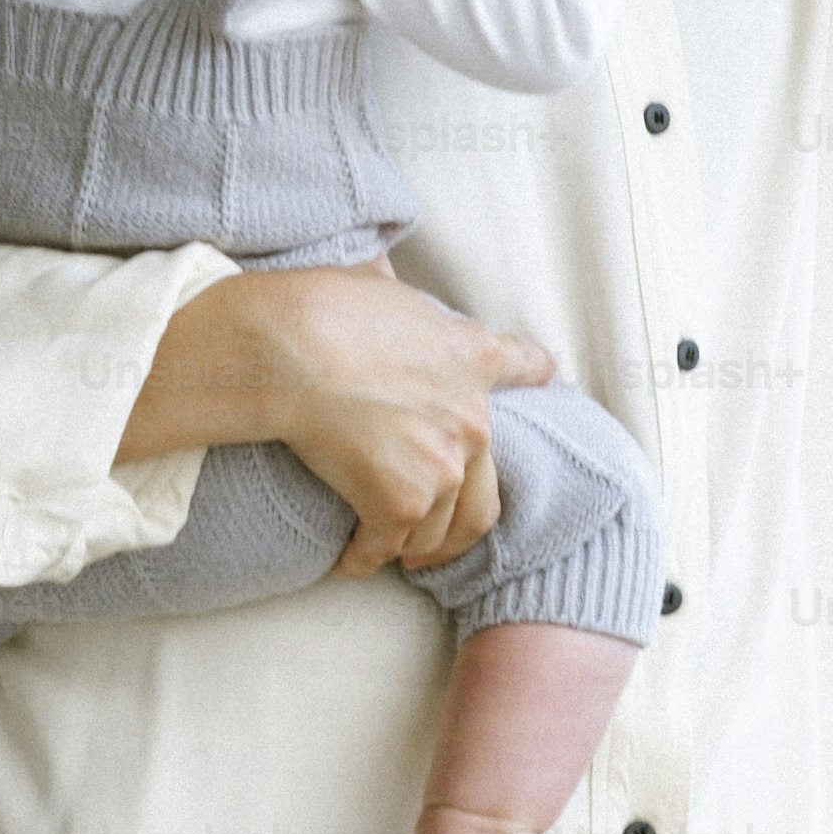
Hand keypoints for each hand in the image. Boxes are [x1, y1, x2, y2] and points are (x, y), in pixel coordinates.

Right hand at [135, 264, 555, 578]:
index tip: (542, 381)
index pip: (524, 365)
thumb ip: (393, 293)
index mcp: (471, 355)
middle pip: (487, 490)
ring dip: (416, 547)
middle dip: (460, 522)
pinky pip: (386, 546)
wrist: (290, 348)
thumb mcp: (377, 282)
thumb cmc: (321, 306)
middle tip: (438, 539)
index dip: (530, 375)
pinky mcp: (402, 502)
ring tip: (394, 554)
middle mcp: (473, 416)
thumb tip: (375, 272)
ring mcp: (443, 465)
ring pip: (440, 530)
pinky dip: (366, 558)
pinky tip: (349, 561)